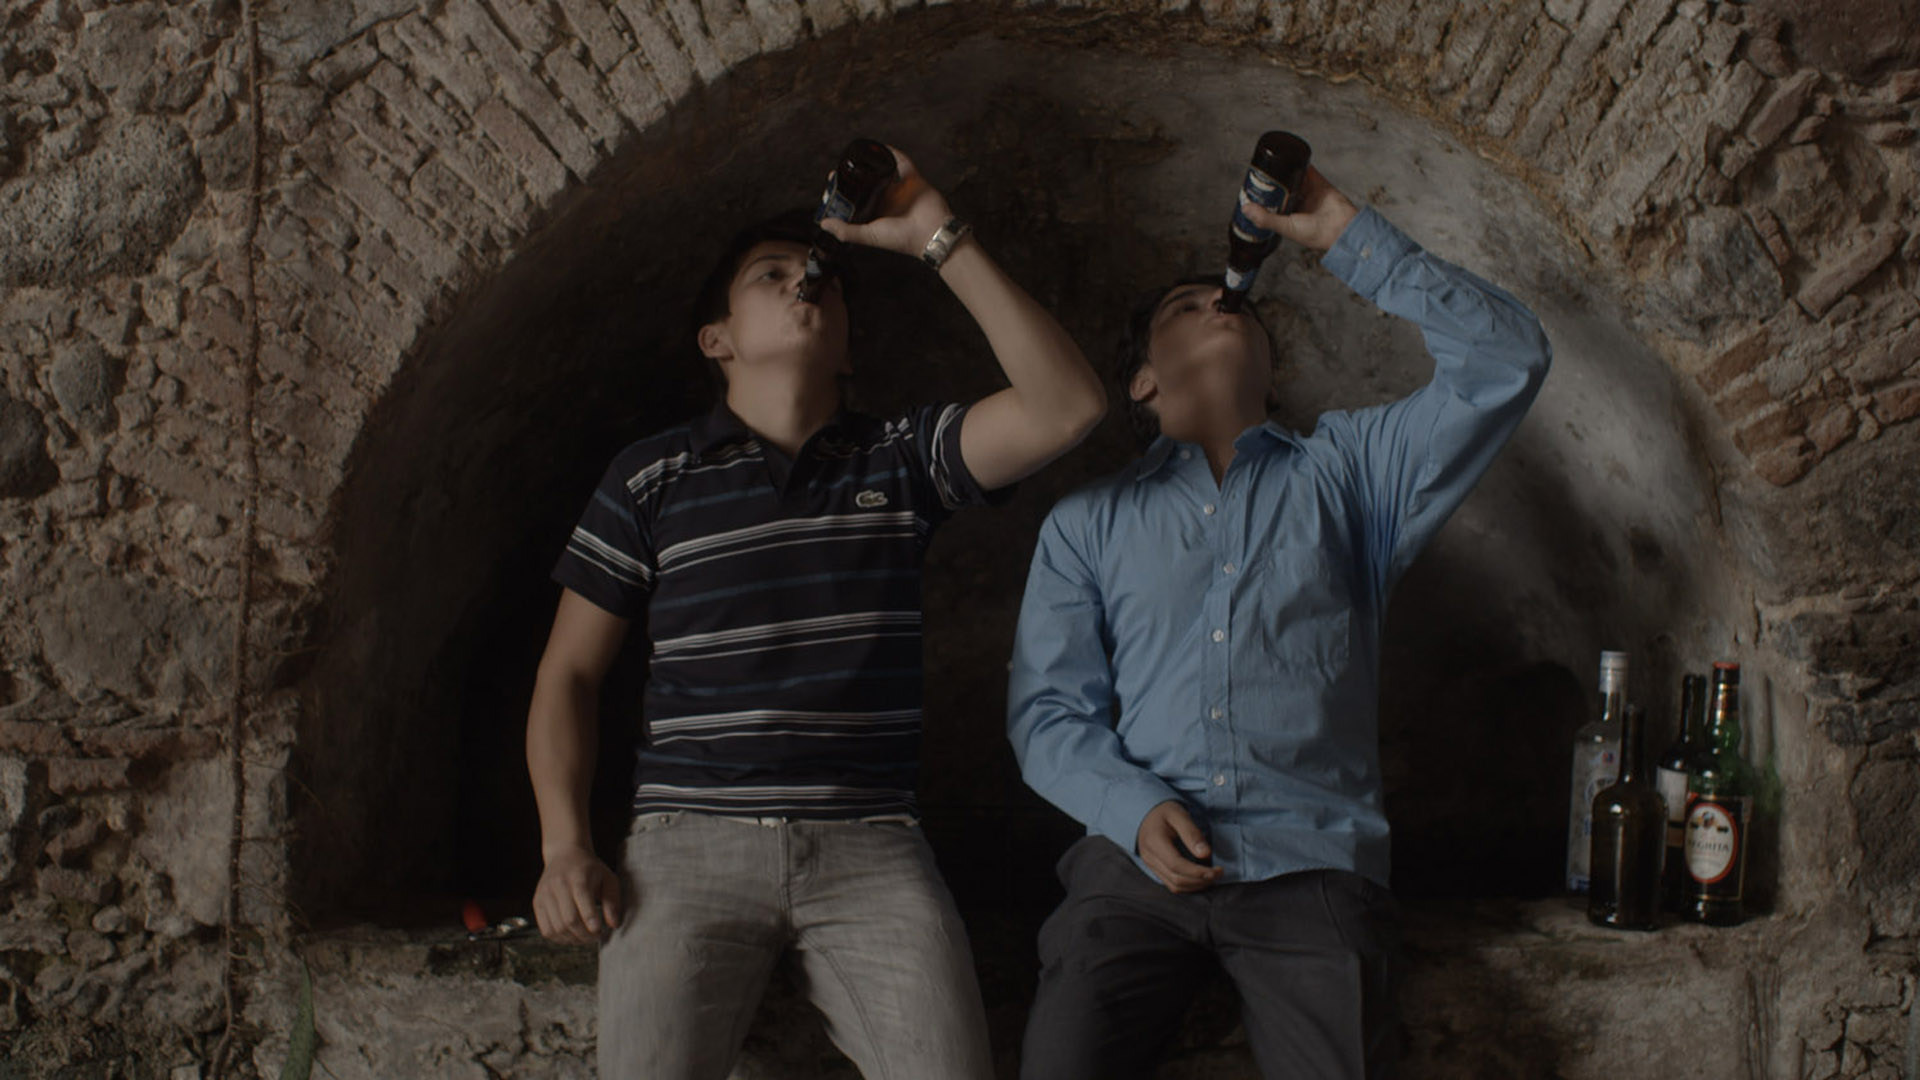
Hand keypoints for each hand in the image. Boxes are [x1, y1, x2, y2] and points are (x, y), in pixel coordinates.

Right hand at [533, 845, 622, 943]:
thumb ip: (613, 902)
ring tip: (585, 937)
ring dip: (573, 939)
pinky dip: (559, 938)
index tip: (600, 932)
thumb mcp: (608, 879)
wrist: (565, 854)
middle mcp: (558, 885)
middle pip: (569, 920)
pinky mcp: (537, 903)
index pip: (583, 904)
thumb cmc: (590, 869)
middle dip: (584, 935)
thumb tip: (613, 925)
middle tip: (595, 937)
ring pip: (557, 928)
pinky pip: (546, 930)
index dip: (592, 922)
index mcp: (578, 877)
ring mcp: (545, 895)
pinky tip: (571, 935)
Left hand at [817, 144, 954, 262]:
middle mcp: (889, 199)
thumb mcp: (869, 235)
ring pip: (884, 171)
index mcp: (878, 212)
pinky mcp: (913, 179)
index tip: (833, 181)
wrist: (931, 233)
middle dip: (857, 174)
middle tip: (842, 167)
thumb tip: (824, 223)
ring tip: (858, 154)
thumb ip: (847, 231)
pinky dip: (892, 153)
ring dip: (873, 162)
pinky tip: (880, 147)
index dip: (846, 189)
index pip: (859, 198)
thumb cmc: (902, 239)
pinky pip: (902, 162)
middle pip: (869, 182)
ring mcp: (900, 188)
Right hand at [1136, 801, 1224, 893]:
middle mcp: (1150, 857)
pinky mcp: (1155, 870)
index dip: (1198, 872)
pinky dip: (1189, 885)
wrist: (1146, 814)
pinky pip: (1172, 884)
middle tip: (1218, 873)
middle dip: (1201, 880)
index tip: (1217, 870)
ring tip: (1212, 876)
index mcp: (1154, 841)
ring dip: (1196, 885)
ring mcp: (1151, 865)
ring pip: (1175, 886)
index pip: (1176, 864)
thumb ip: (1192, 833)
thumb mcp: (1178, 815)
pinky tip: (1200, 877)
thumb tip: (1205, 854)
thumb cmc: (1163, 812)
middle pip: (1176, 879)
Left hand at [1239, 165, 1358, 252]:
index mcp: (1290, 218)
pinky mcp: (1319, 183)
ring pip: (1294, 179)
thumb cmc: (1316, 234)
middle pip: (1282, 190)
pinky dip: (1300, 163)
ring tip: (1271, 165)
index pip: (1273, 206)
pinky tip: (1290, 157)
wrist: (1341, 227)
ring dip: (1284, 173)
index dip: (1263, 199)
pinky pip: (1308, 170)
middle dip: (1272, 184)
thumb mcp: (1285, 227)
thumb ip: (1266, 218)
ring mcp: (1309, 193)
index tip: (1252, 190)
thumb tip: (1245, 209)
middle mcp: (1299, 205)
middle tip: (1259, 175)